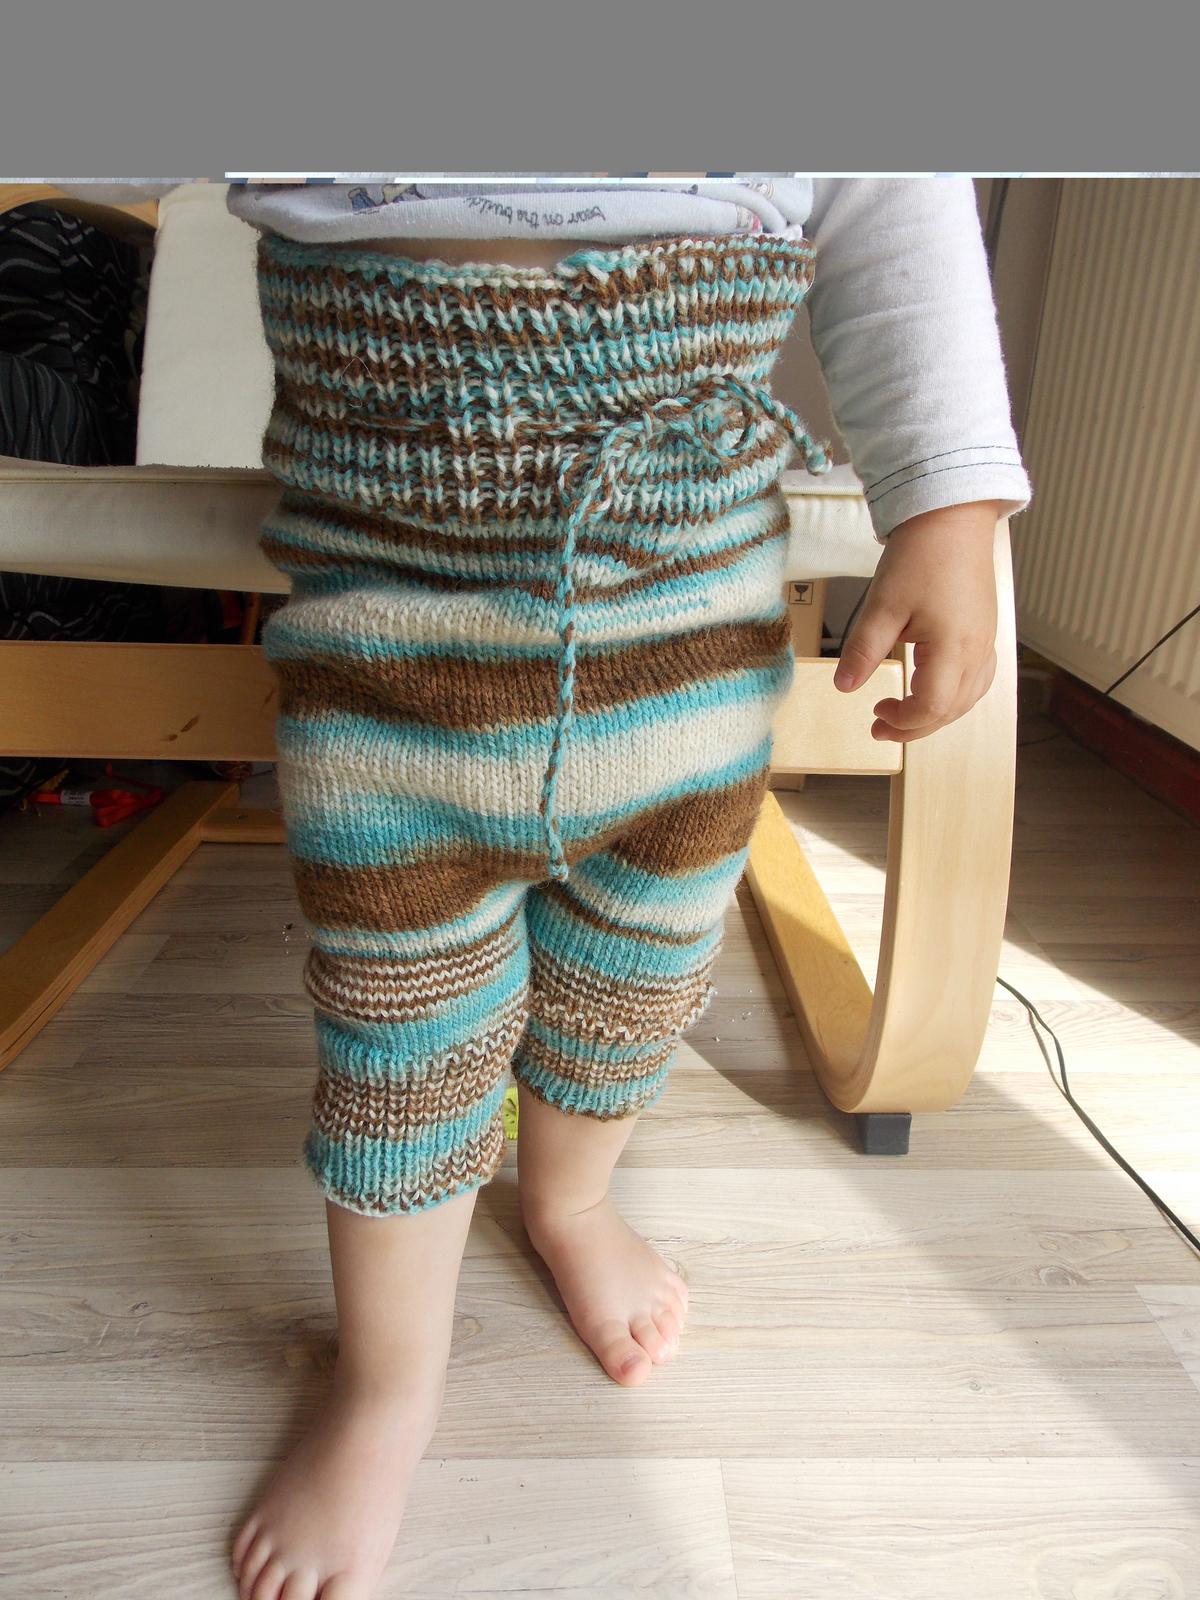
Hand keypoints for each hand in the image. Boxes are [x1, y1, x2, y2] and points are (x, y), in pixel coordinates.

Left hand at [833, 500, 1002, 741]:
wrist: (953, 517)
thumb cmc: (921, 556)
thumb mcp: (883, 606)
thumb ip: (863, 650)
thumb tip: (844, 687)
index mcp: (954, 648)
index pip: (933, 707)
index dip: (904, 722)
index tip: (874, 716)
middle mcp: (978, 651)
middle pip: (952, 710)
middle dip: (915, 726)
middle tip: (879, 726)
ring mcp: (986, 642)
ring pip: (968, 698)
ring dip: (935, 713)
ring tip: (902, 713)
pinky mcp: (985, 631)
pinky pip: (977, 678)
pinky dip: (953, 694)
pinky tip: (932, 689)